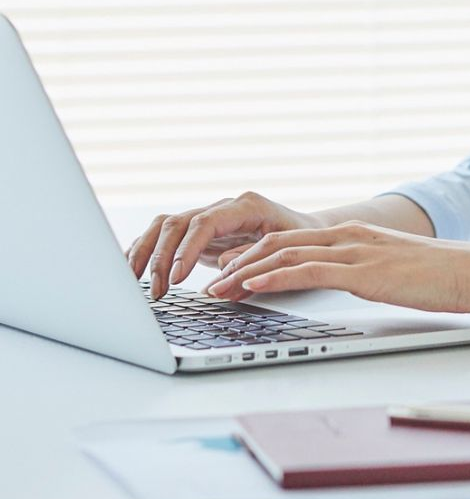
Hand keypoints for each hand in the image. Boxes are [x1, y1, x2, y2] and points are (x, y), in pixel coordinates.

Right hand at [126, 191, 323, 299]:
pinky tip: (132, 271)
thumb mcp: (285, 253)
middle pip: (178, 223)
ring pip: (164, 225)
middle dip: (161, 257)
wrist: (307, 234)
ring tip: (133, 283)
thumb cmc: (300, 243)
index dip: (187, 249)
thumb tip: (219, 279)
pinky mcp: (197, 233)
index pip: (205, 223)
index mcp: (246, 207)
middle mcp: (222, 208)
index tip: (177, 278)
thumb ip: (253, 262)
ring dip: (146, 253)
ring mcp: (207, 218)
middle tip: (157, 291)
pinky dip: (146, 251)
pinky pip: (164, 235)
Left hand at [201, 221, 469, 315]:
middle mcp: (348, 236)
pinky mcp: (362, 271)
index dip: (254, 255)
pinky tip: (252, 286)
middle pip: (278, 245)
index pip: (291, 241)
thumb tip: (346, 288)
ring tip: (217, 288)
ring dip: (245, 273)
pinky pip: (308, 272)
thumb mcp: (392, 271)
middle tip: (210, 281)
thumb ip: (364, 273)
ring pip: (285, 256)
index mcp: (353, 235)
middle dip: (238, 263)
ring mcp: (354, 251)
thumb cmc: (441, 277)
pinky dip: (274, 278)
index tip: (228, 270)